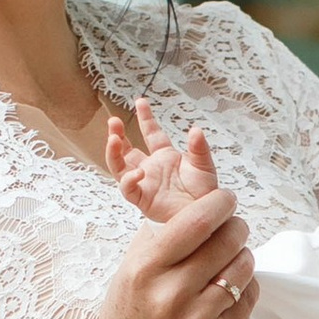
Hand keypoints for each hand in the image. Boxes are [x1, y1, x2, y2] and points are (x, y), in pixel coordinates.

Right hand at [76, 135, 258, 318]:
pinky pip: (249, 300)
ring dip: (245, 255)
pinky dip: (248, 287)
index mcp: (147, 268)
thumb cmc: (126, 318)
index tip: (225, 200)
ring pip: (243, 268)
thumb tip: (193, 202)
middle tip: (235, 227)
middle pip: (227, 240)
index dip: (220, 203)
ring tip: (234, 257)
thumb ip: (158, 237)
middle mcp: (172, 293)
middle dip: (237, 226)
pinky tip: (234, 287)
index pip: (197, 221)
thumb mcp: (129, 271)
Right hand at [107, 98, 209, 221]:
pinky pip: (128, 189)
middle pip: (126, 149)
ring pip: (119, 167)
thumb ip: (199, 149)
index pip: (150, 132)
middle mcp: (150, 167)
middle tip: (113, 122)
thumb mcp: (204, 166)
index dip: (145, 117)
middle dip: (117, 134)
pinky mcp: (142, 199)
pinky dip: (130, 180)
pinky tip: (138, 173)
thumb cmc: (204, 193)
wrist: (204, 218)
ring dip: (114, 153)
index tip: (140, 101)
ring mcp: (144, 183)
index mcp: (164, 156)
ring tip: (114, 140)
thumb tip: (195, 130)